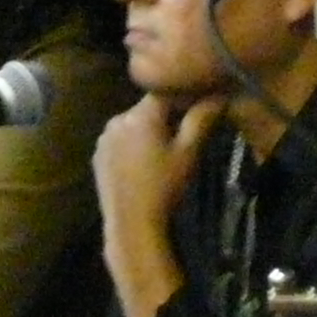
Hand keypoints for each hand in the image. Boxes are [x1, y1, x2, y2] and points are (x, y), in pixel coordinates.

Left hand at [93, 92, 222, 236]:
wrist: (132, 223)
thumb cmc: (164, 186)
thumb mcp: (188, 153)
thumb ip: (200, 120)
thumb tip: (217, 96)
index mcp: (140, 115)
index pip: (163, 93)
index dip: (182, 98)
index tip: (197, 110)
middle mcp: (117, 119)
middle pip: (146, 109)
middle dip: (165, 116)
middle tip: (183, 134)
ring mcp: (104, 137)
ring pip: (132, 124)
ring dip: (147, 130)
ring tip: (163, 151)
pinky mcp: (98, 155)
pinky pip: (119, 140)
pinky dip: (132, 144)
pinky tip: (143, 163)